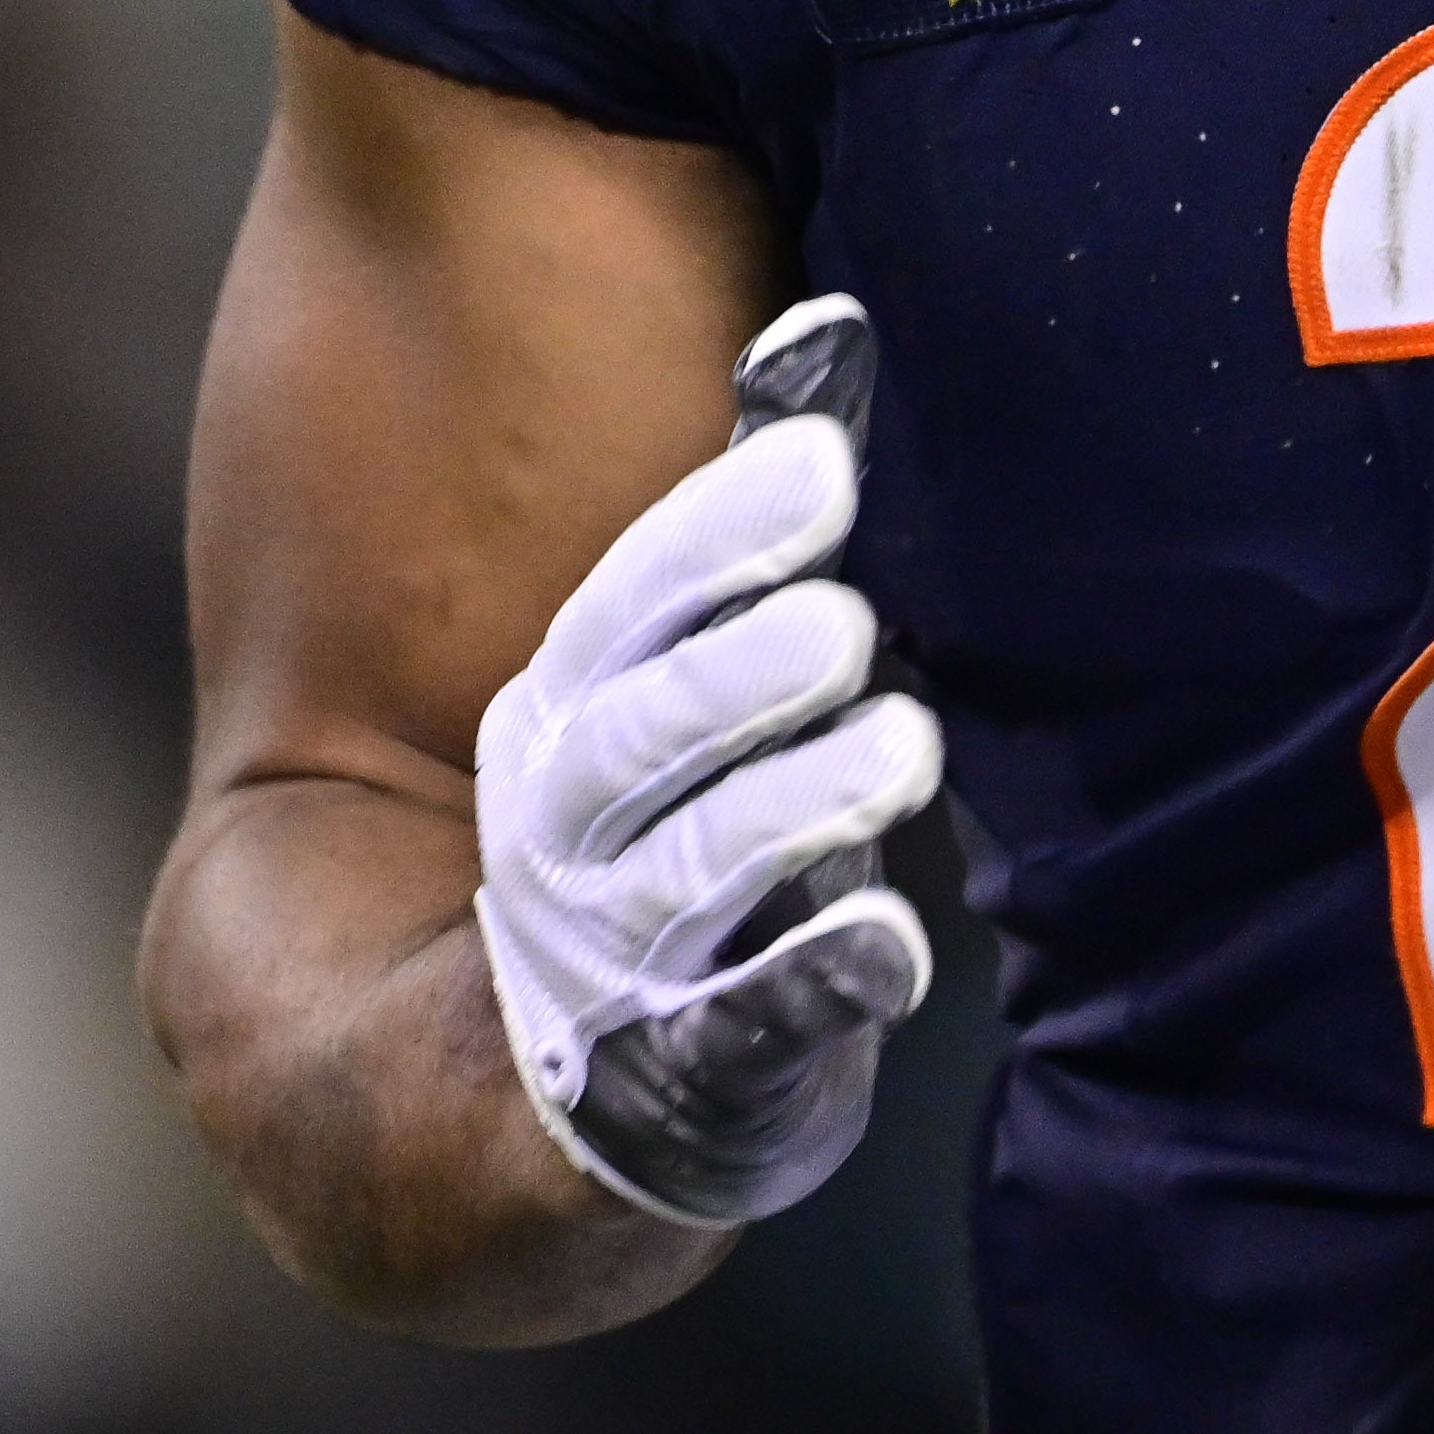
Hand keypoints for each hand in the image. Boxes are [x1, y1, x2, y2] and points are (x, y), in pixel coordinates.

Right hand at [471, 294, 941, 1229]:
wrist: (532, 1106)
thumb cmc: (663, 841)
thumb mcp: (679, 684)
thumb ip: (752, 523)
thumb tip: (836, 327)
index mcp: (561, 717)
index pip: (626, 610)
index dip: (717, 535)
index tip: (822, 468)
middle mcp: (559, 837)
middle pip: (640, 735)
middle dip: (742, 670)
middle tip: (848, 621)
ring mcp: (603, 970)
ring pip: (690, 875)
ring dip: (792, 808)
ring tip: (901, 751)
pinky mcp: (666, 1092)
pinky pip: (734, 1037)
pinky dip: (809, 988)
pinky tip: (892, 948)